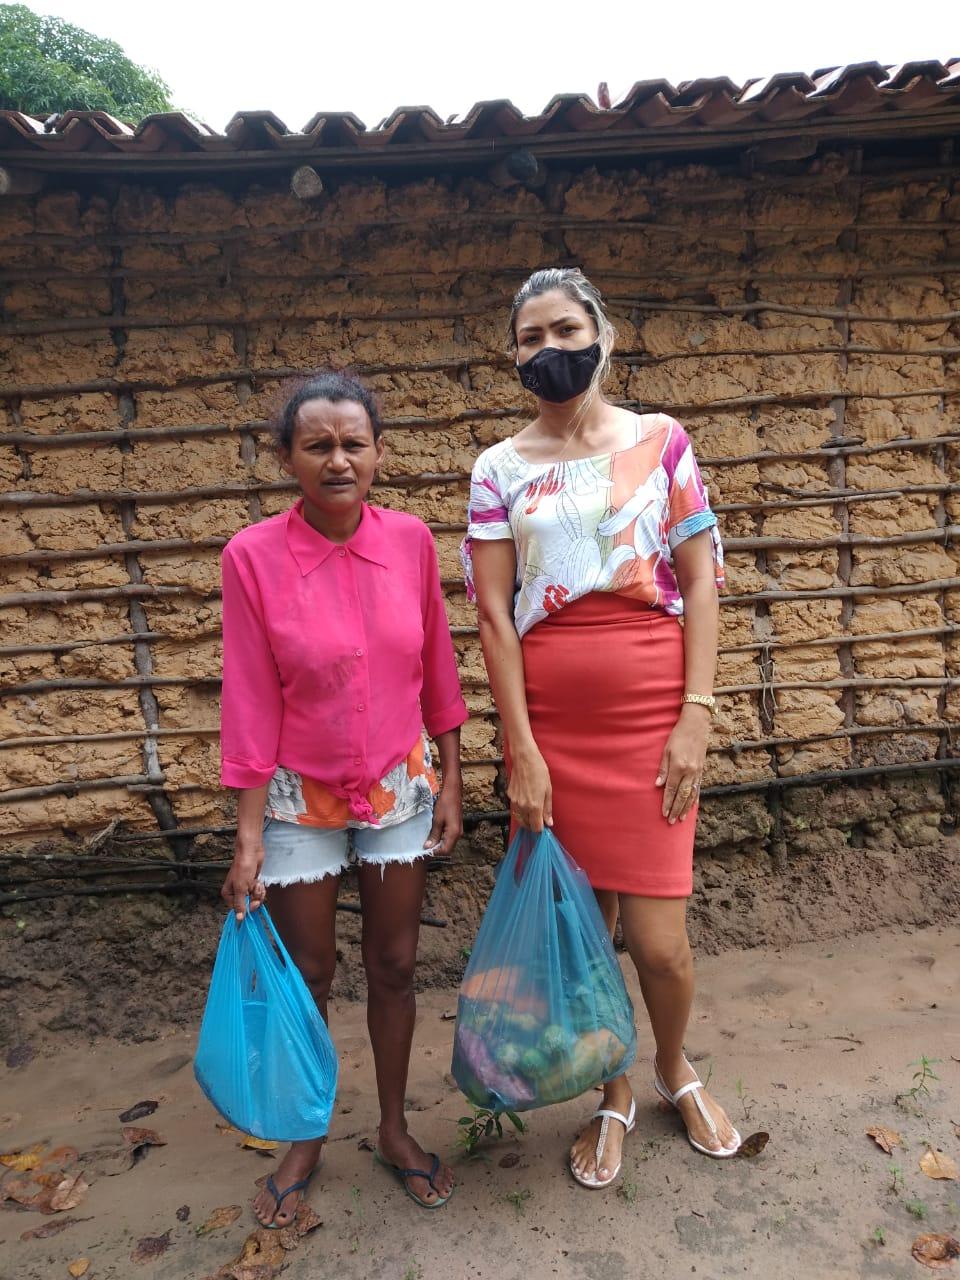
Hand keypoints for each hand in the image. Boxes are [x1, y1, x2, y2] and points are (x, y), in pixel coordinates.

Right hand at [221, 837, 265, 920]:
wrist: (252, 852)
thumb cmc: (243, 868)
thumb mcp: (241, 888)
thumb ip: (240, 904)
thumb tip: (239, 919)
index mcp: (228, 894)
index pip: (238, 909)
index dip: (246, 908)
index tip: (252, 903)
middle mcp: (236, 893)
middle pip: (248, 905)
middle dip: (254, 898)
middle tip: (255, 889)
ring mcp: (245, 889)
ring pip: (255, 899)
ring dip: (258, 892)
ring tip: (256, 883)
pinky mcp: (253, 884)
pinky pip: (258, 893)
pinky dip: (260, 887)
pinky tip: (258, 880)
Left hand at [425, 782, 462, 856]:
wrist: (453, 791)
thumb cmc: (445, 804)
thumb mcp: (437, 820)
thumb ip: (434, 835)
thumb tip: (428, 847)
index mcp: (454, 833)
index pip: (445, 851)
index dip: (435, 852)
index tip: (424, 850)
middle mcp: (458, 834)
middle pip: (447, 848)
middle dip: (436, 849)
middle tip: (425, 846)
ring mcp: (458, 831)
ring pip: (448, 843)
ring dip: (439, 844)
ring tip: (428, 841)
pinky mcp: (456, 827)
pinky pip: (449, 837)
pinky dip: (442, 838)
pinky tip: (434, 835)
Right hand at [507, 746, 552, 832]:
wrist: (524, 759)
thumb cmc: (539, 771)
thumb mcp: (548, 790)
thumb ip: (547, 809)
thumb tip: (548, 823)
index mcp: (534, 806)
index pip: (535, 827)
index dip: (540, 828)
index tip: (544, 825)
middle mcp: (522, 806)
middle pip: (526, 825)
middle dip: (532, 824)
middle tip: (539, 818)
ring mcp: (514, 801)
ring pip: (519, 818)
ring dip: (526, 818)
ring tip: (533, 810)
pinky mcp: (509, 795)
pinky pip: (515, 808)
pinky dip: (520, 809)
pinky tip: (526, 800)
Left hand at [656, 707, 709, 824]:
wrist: (696, 725)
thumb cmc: (678, 735)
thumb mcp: (666, 750)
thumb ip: (663, 768)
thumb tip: (658, 785)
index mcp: (679, 766)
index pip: (671, 789)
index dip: (667, 802)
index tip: (663, 813)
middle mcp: (690, 771)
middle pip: (682, 795)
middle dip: (675, 809)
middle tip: (670, 821)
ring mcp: (698, 772)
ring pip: (691, 794)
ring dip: (685, 807)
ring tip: (680, 818)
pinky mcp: (702, 770)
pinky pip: (698, 788)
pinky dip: (695, 799)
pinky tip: (692, 806)